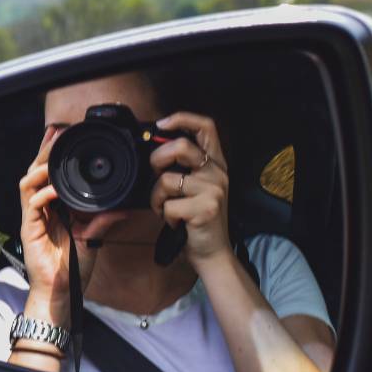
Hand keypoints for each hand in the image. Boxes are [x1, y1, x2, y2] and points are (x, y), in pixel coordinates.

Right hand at [20, 126, 123, 321]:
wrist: (62, 292)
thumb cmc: (74, 268)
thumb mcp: (93, 237)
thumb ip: (104, 220)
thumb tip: (124, 207)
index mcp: (55, 208)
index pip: (49, 175)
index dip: (52, 155)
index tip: (62, 136)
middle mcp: (41, 210)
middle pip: (35, 172)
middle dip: (43, 151)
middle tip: (55, 134)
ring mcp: (33, 218)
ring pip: (28, 182)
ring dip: (39, 167)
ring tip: (51, 155)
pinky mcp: (29, 229)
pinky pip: (31, 205)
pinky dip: (41, 194)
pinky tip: (53, 189)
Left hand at [148, 111, 231, 265]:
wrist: (213, 253)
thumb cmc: (198, 219)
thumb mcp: (196, 187)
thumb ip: (183, 167)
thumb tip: (154, 148)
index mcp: (215, 164)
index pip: (206, 127)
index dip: (182, 118)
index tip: (161, 124)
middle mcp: (218, 173)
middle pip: (180, 146)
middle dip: (157, 159)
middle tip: (157, 176)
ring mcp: (213, 190)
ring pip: (166, 180)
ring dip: (156, 197)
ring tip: (166, 207)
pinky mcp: (205, 209)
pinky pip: (167, 205)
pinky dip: (163, 215)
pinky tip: (175, 221)